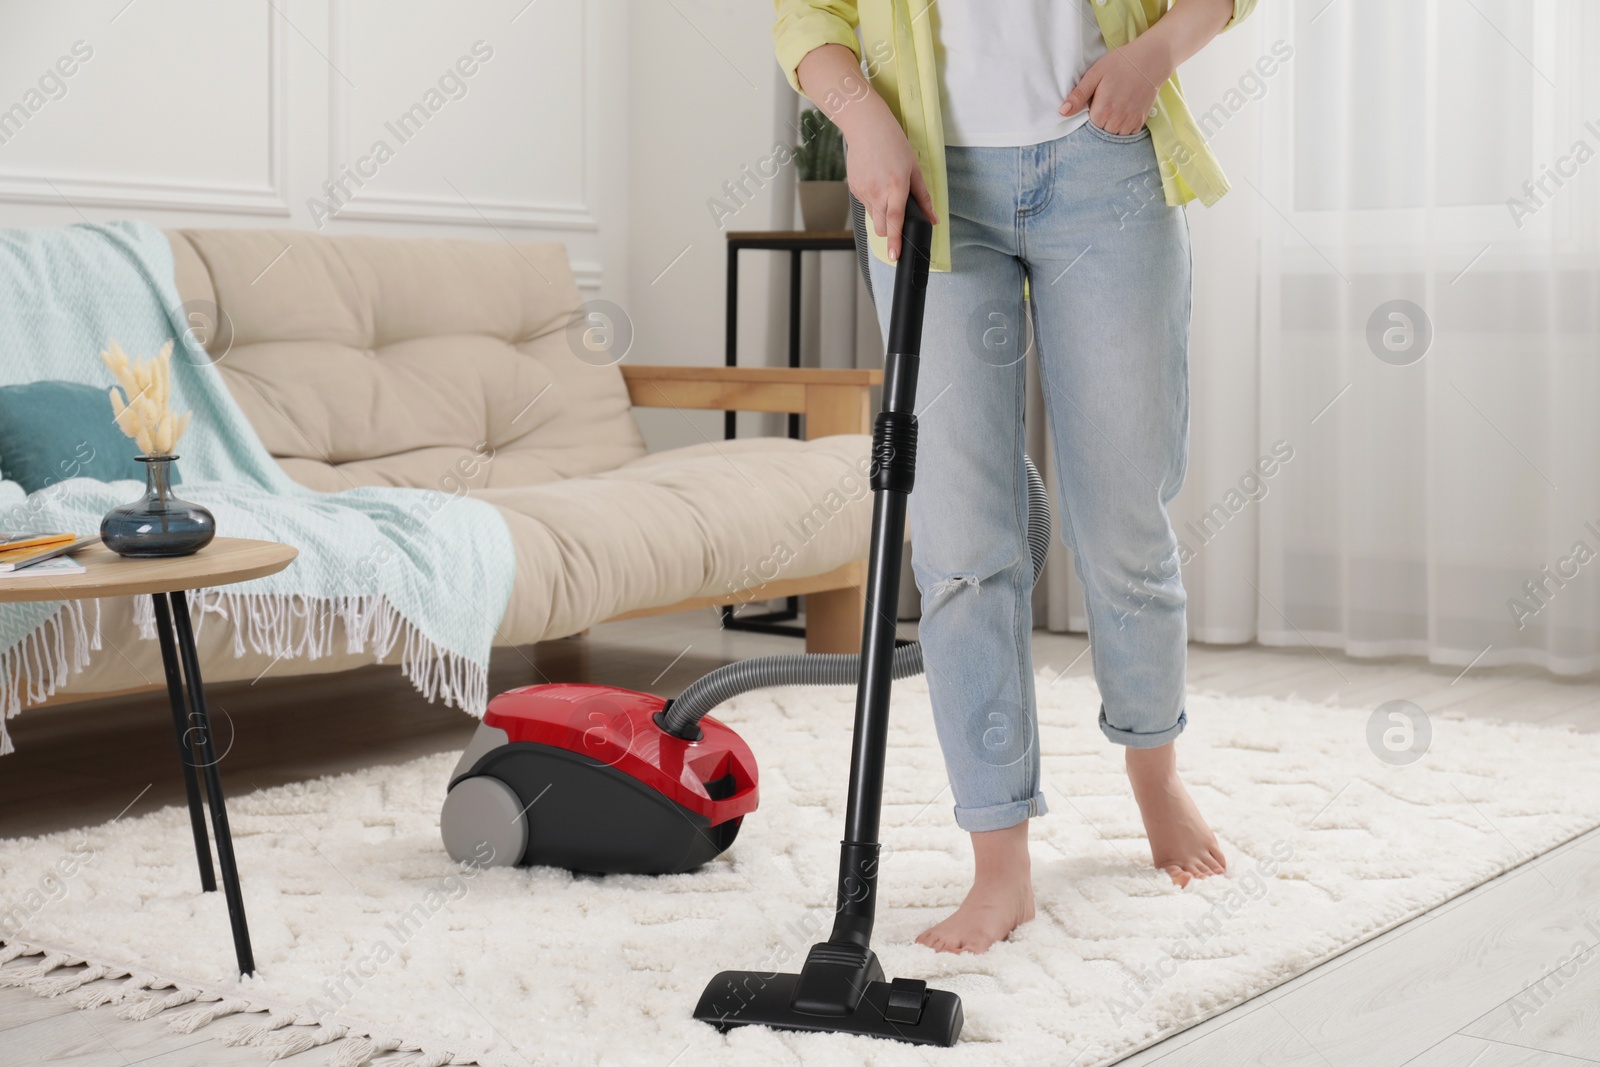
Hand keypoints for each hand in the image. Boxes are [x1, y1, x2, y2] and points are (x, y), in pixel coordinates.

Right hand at [845, 103, 937, 260]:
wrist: (867, 127)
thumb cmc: (893, 144)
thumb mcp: (914, 169)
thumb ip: (922, 197)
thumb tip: (932, 218)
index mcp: (895, 187)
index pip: (895, 222)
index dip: (895, 241)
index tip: (894, 255)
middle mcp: (877, 192)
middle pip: (881, 227)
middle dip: (889, 231)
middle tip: (896, 220)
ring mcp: (863, 191)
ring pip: (872, 217)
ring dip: (881, 213)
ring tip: (886, 190)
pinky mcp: (853, 189)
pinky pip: (864, 205)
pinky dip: (872, 201)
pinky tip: (876, 183)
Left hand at [1060, 36, 1173, 136]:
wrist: (1152, 59)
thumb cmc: (1121, 63)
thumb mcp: (1095, 74)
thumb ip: (1079, 95)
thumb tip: (1062, 112)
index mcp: (1102, 111)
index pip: (1086, 128)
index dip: (1085, 118)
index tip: (1090, 106)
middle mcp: (1116, 121)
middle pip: (1099, 133)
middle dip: (1097, 123)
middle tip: (1101, 105)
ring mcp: (1130, 122)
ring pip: (1113, 135)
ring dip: (1109, 127)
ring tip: (1111, 109)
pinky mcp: (1141, 121)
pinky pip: (1127, 133)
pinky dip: (1122, 127)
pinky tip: (1122, 112)